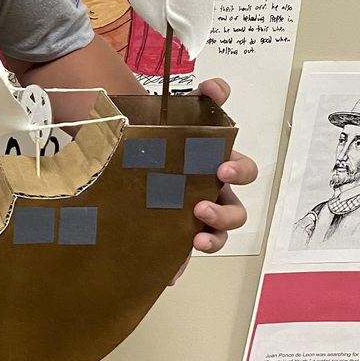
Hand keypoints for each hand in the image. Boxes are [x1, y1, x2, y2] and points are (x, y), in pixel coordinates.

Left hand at [170, 77, 257, 282]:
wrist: (119, 146)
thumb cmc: (156, 132)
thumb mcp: (173, 111)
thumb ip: (198, 98)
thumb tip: (217, 86)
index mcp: (213, 164)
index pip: (241, 169)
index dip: (239, 169)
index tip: (220, 167)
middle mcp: (210, 192)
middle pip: (235, 209)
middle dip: (226, 211)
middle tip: (202, 205)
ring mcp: (191, 215)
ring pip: (217, 234)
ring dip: (213, 238)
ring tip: (196, 237)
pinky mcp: (170, 233)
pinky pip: (179, 256)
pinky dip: (177, 265)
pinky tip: (168, 273)